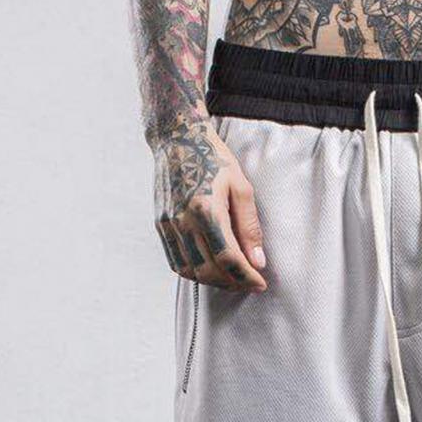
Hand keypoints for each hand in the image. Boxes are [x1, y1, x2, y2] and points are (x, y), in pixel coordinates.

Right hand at [153, 121, 266, 292]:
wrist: (177, 138)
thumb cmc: (213, 159)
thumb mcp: (241, 187)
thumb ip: (249, 227)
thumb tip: (257, 261)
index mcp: (206, 208)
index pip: (228, 258)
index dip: (246, 277)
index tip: (260, 283)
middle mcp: (183, 220)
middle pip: (209, 270)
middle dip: (233, 283)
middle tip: (249, 283)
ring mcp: (168, 225)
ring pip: (191, 272)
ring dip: (214, 282)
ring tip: (232, 279)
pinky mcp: (160, 226)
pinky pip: (176, 262)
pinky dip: (195, 274)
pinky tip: (211, 270)